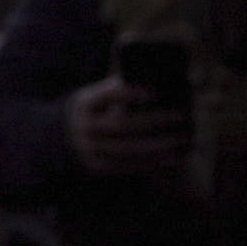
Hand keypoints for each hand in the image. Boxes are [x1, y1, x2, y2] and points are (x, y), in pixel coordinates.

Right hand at [65, 76, 188, 177]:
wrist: (67, 135)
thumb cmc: (97, 109)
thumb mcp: (98, 95)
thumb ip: (119, 89)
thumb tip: (156, 80)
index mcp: (84, 103)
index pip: (105, 96)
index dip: (128, 94)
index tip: (153, 93)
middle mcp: (83, 127)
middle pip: (121, 124)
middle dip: (153, 120)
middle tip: (179, 116)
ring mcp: (88, 148)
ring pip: (126, 148)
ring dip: (156, 145)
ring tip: (179, 139)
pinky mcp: (96, 166)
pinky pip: (126, 165)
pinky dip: (149, 162)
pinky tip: (169, 157)